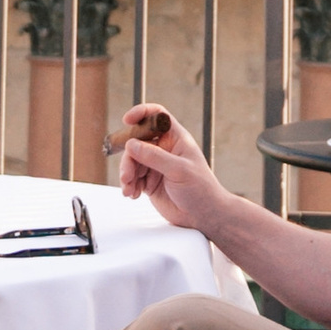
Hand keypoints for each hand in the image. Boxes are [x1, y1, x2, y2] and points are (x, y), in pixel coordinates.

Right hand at [115, 102, 232, 235]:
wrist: (204, 216)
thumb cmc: (201, 189)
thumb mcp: (179, 170)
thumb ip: (155, 157)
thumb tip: (132, 144)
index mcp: (175, 139)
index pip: (157, 116)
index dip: (141, 113)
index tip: (127, 120)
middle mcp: (164, 149)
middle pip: (137, 142)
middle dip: (129, 158)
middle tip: (127, 175)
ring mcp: (155, 165)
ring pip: (132, 161)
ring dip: (126, 174)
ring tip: (129, 189)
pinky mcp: (149, 181)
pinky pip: (132, 178)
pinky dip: (128, 185)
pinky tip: (132, 194)